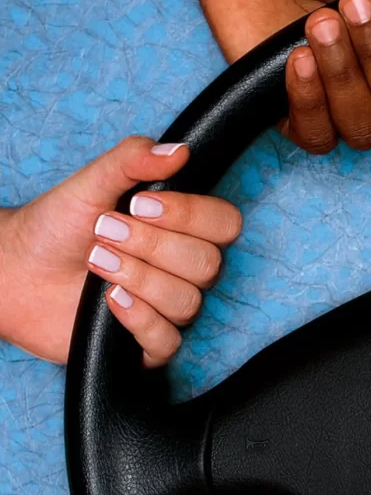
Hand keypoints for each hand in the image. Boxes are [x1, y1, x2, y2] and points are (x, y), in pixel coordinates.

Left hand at [0, 137, 240, 365]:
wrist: (15, 269)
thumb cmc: (56, 227)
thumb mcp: (91, 183)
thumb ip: (133, 161)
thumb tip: (178, 150)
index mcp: (183, 231)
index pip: (225, 224)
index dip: (190, 216)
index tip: (140, 205)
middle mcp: (183, 271)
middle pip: (208, 265)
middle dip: (152, 247)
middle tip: (106, 233)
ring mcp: (168, 309)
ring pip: (187, 302)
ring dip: (138, 278)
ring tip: (96, 263)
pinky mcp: (147, 344)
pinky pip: (168, 341)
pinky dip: (139, 319)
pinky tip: (109, 301)